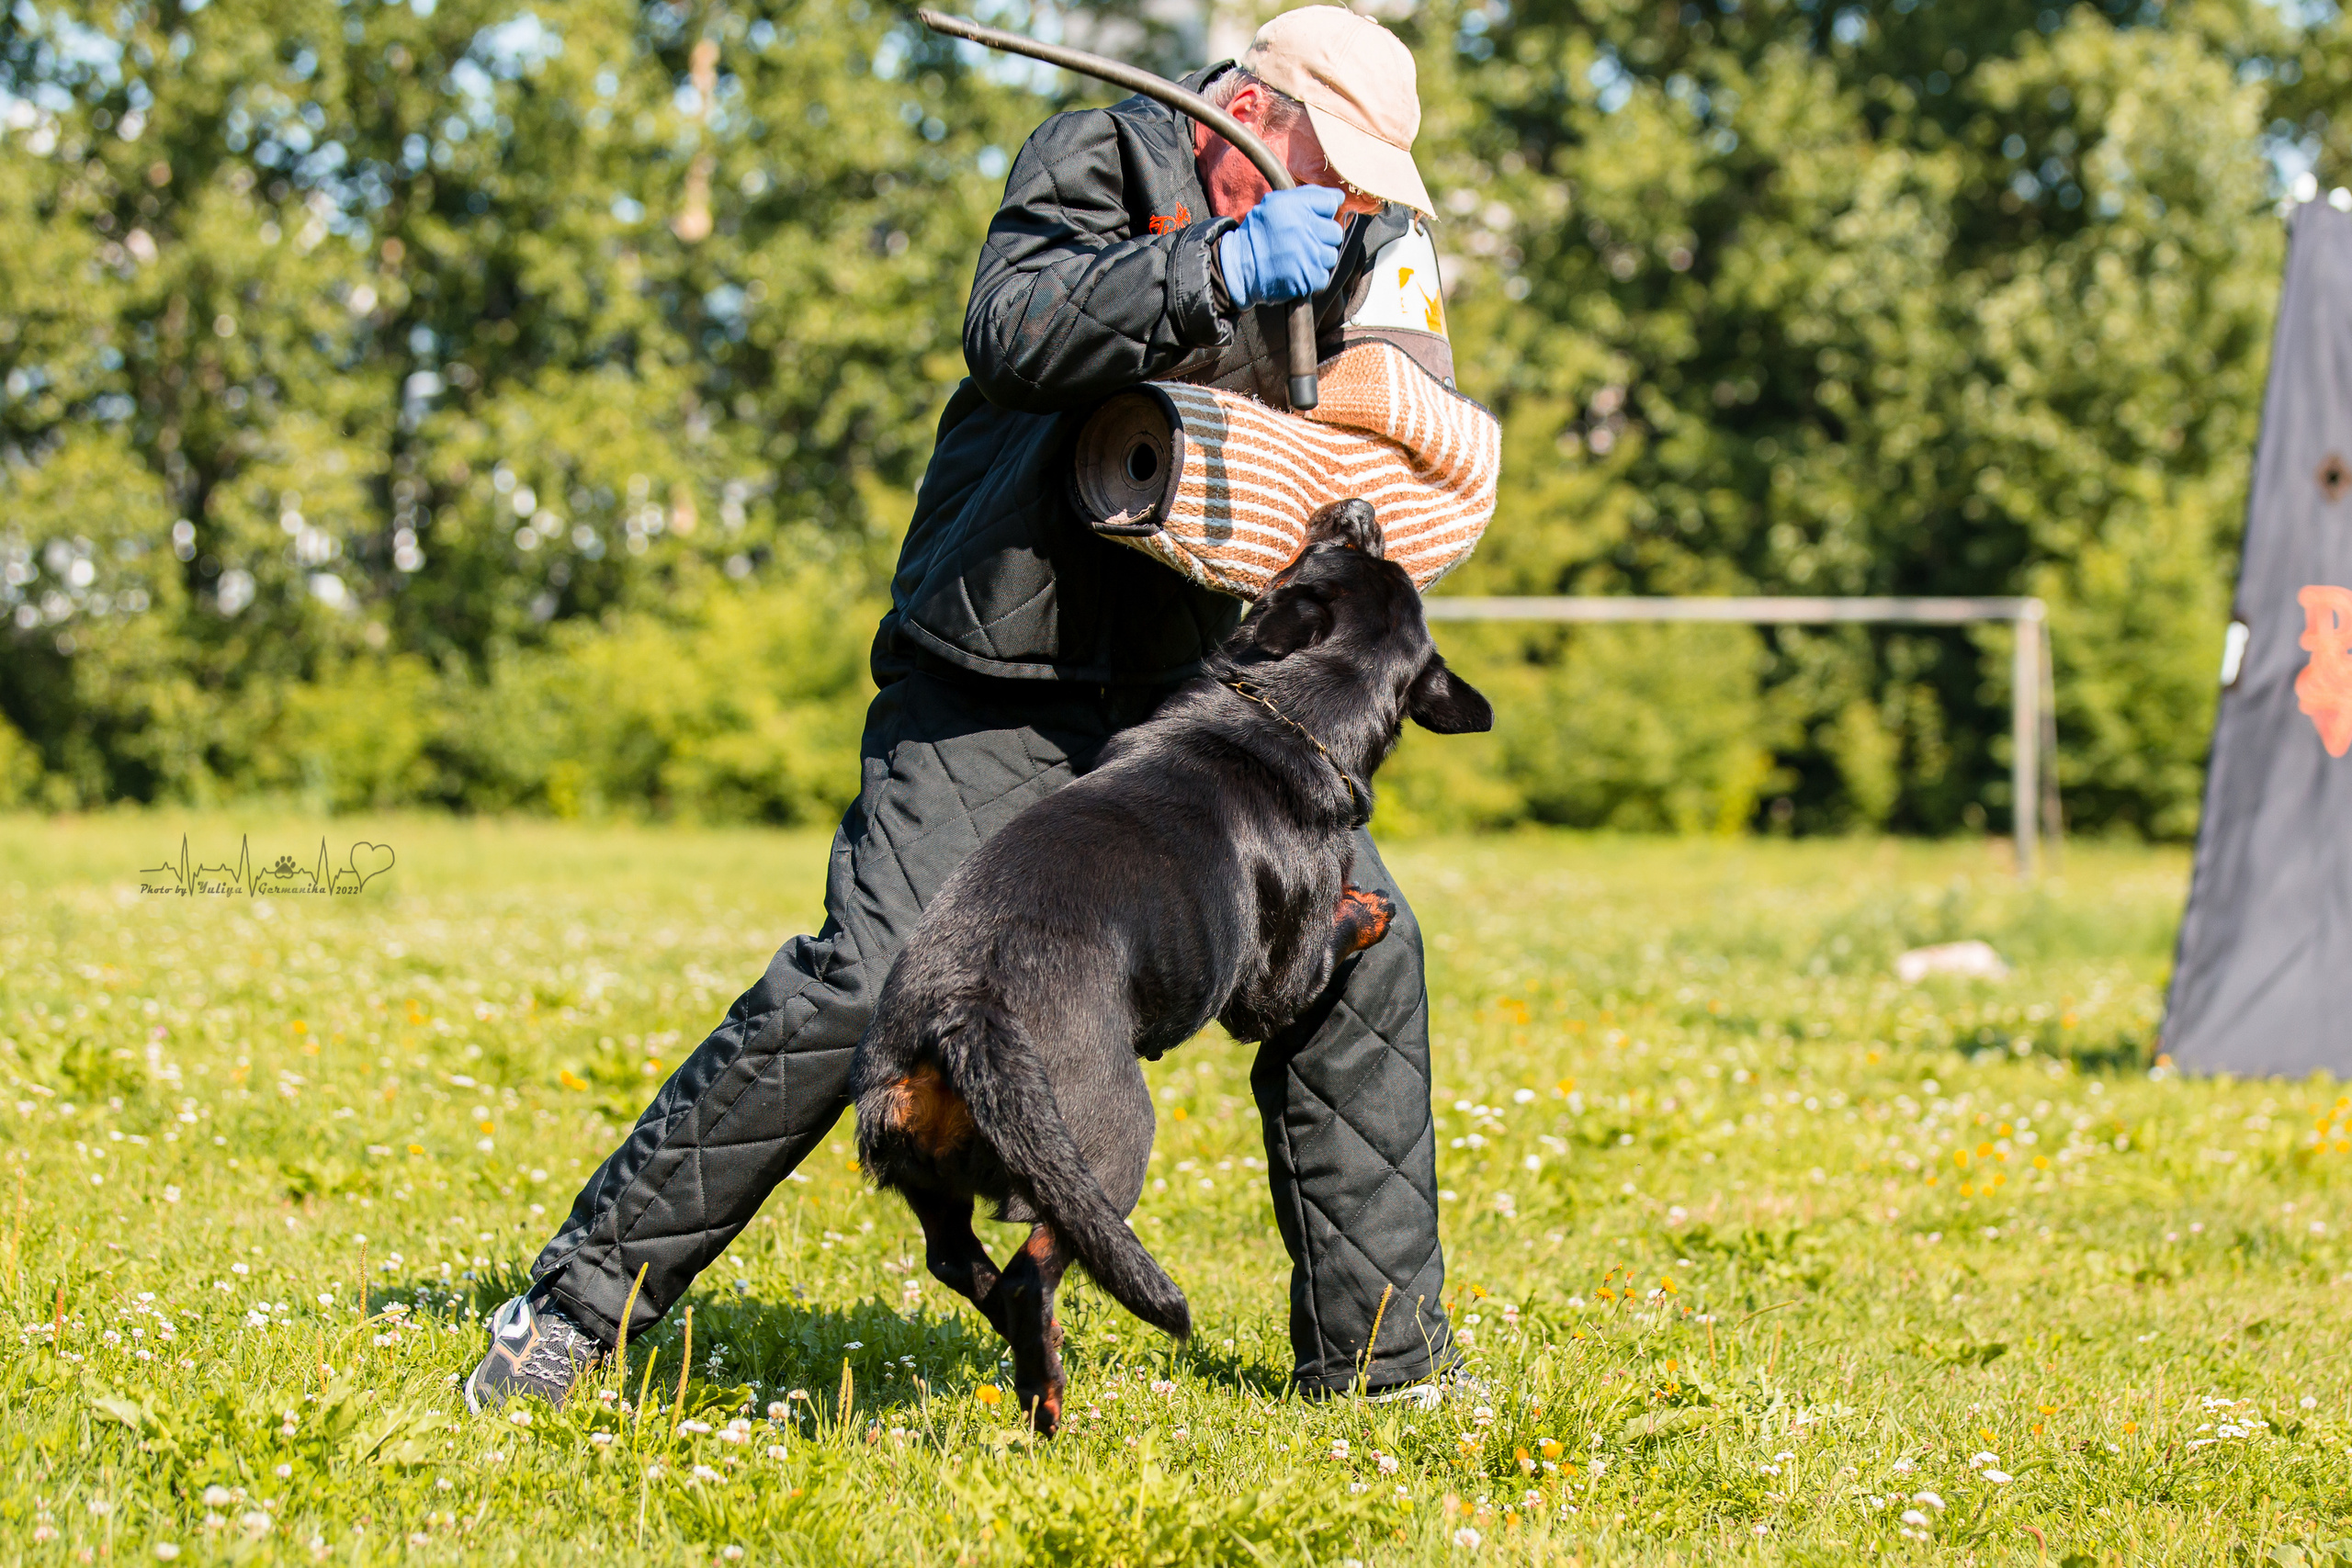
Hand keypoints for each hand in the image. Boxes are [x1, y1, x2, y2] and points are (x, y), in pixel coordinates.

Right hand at [1215, 185, 1344, 308]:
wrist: (1240, 267)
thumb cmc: (1259, 233)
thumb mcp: (1275, 203)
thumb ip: (1307, 195)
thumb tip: (1339, 197)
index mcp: (1296, 206)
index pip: (1331, 203)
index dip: (1324, 212)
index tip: (1312, 219)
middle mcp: (1304, 228)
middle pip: (1335, 231)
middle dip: (1322, 236)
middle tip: (1303, 241)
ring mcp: (1309, 254)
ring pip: (1331, 254)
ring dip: (1318, 257)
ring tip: (1299, 257)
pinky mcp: (1310, 277)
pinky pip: (1324, 274)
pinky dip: (1313, 275)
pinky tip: (1297, 270)